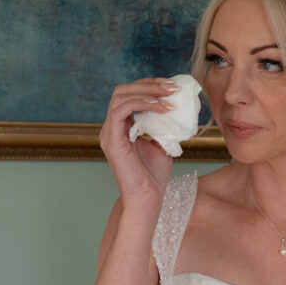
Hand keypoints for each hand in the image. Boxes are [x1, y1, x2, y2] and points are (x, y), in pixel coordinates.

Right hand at [99, 77, 176, 208]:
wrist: (148, 200)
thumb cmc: (153, 177)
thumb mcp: (162, 145)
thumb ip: (163, 127)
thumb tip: (176, 110)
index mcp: (121, 128)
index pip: (130, 95)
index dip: (149, 86)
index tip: (172, 87)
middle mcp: (111, 128)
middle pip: (123, 90)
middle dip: (149, 84)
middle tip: (172, 87)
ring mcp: (109, 133)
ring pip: (120, 96)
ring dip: (147, 91)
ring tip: (169, 95)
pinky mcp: (112, 141)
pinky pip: (121, 111)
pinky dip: (142, 104)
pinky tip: (162, 108)